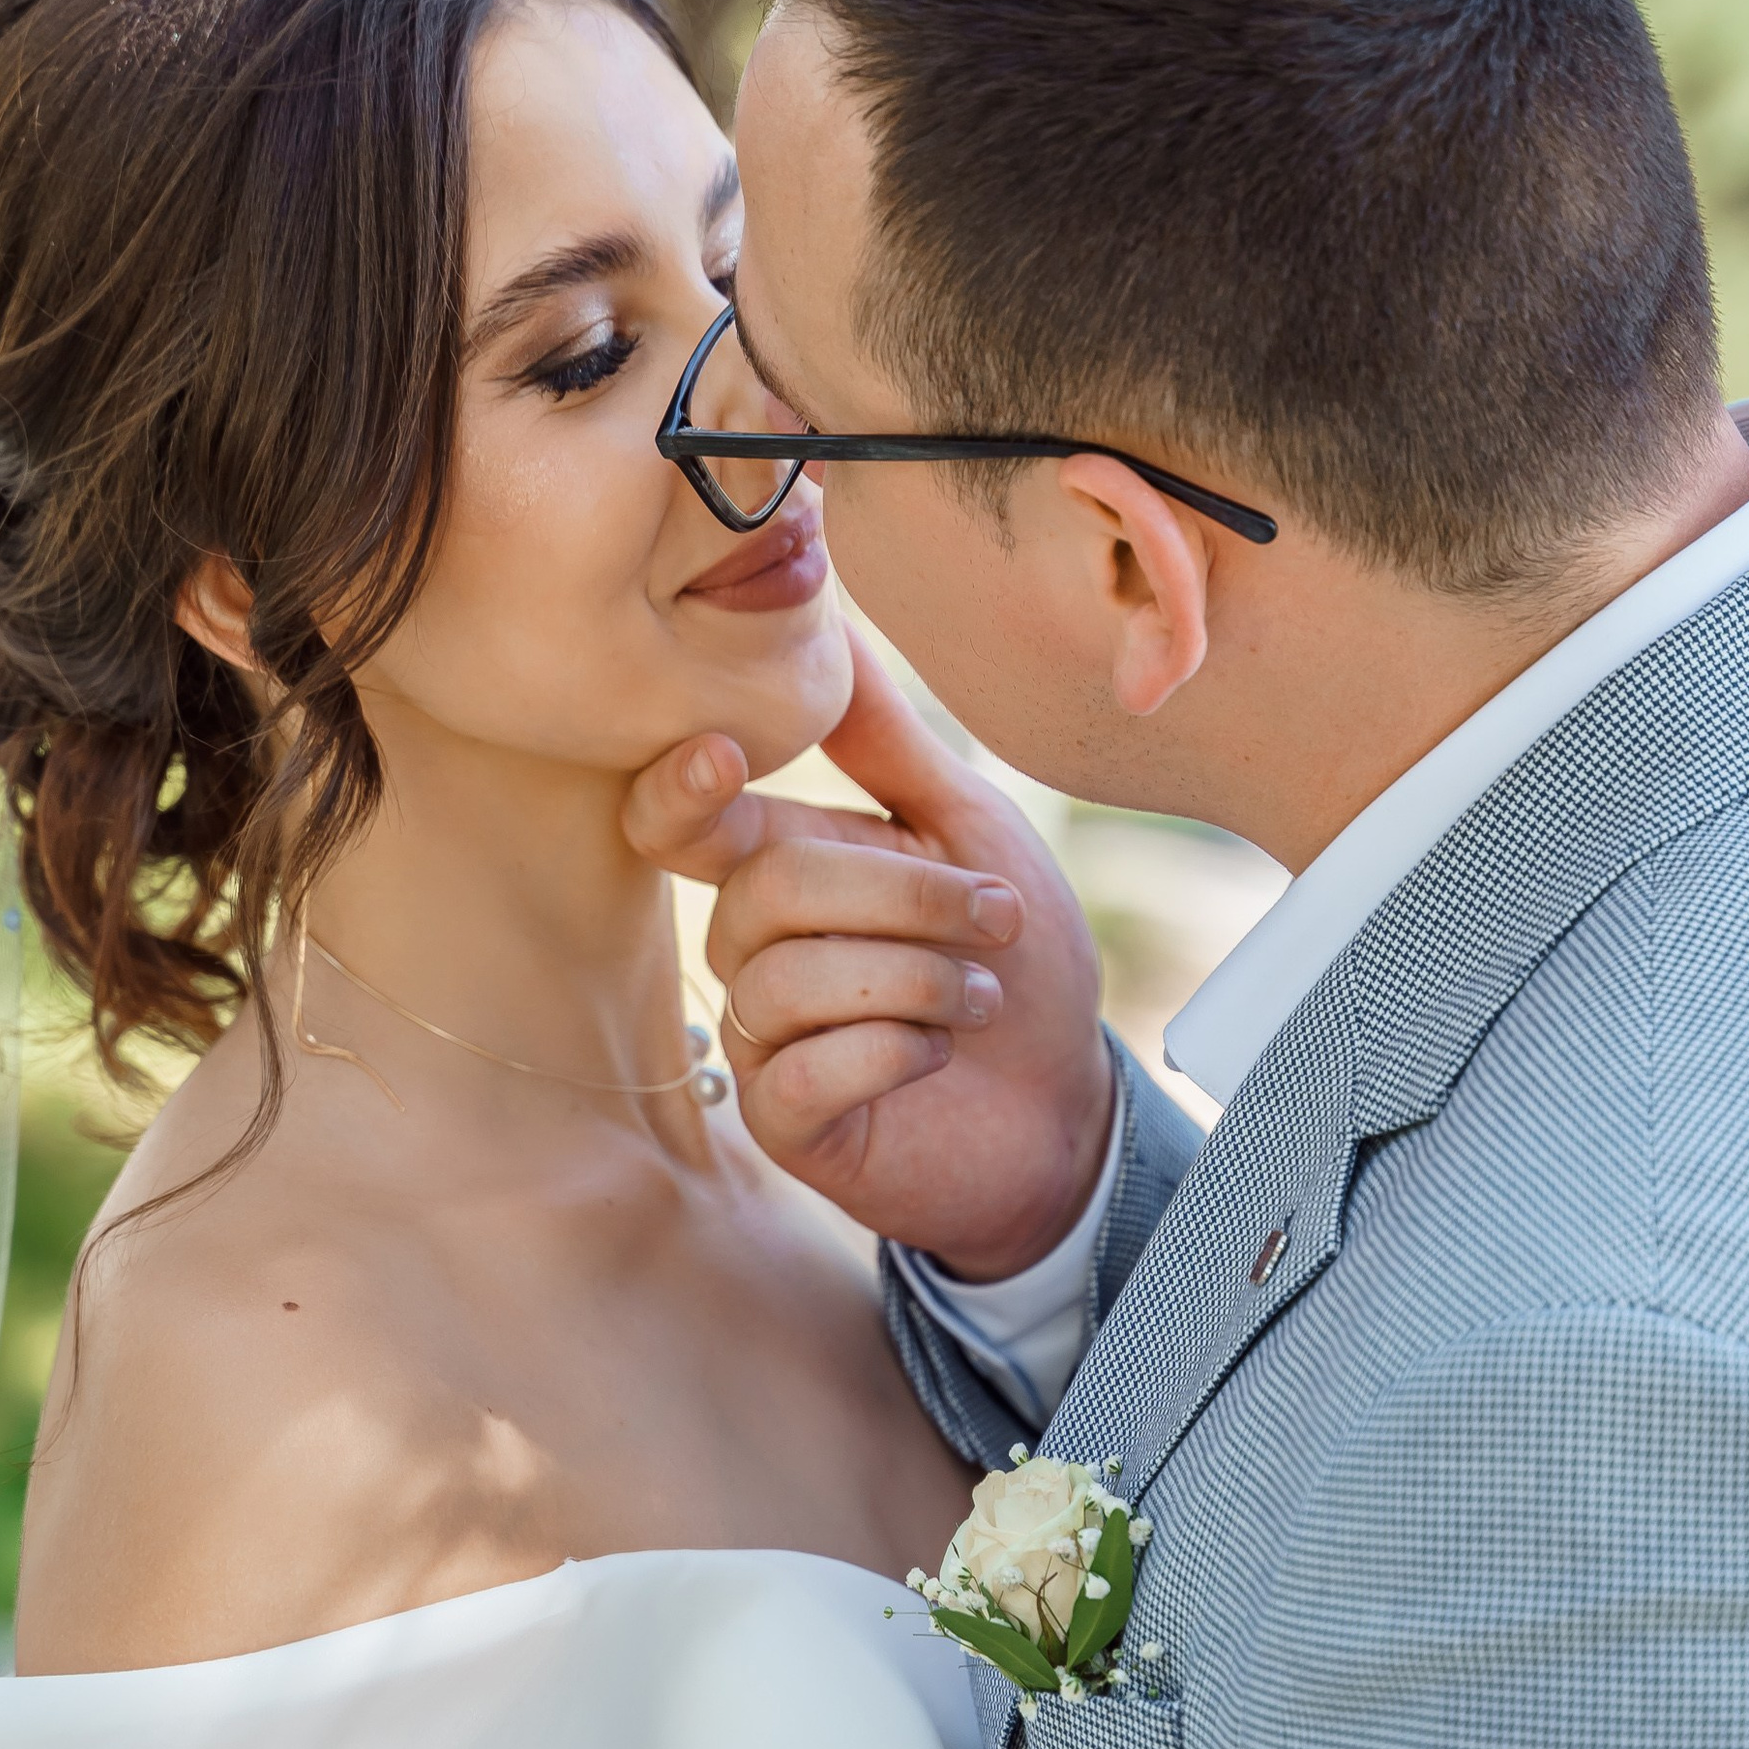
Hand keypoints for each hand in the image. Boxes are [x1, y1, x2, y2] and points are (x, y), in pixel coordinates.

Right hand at [626, 629, 1112, 1278]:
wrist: (1067, 1103)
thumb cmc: (1017, 961)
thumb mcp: (969, 828)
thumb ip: (890, 741)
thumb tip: (832, 624)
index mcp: (783, 865)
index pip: (680, 823)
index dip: (681, 790)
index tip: (726, 755)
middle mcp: (752, 950)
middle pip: (767, 888)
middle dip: (906, 897)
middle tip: (998, 919)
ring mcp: (761, 1039)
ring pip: (785, 981)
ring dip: (915, 980)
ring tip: (980, 999)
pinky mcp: (785, 1124)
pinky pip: (797, 1074)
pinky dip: (891, 1053)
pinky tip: (936, 1057)